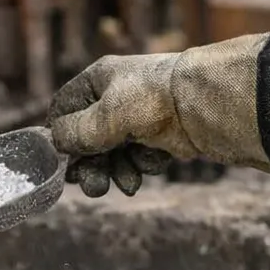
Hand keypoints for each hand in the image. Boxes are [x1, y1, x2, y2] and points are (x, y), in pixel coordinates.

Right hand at [49, 34, 269, 196]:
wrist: (214, 104)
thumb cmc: (155, 101)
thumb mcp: (106, 116)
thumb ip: (76, 133)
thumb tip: (55, 144)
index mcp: (99, 81)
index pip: (65, 110)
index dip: (61, 138)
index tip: (63, 166)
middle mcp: (118, 97)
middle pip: (90, 138)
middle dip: (92, 165)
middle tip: (95, 188)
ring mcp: (142, 117)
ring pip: (116, 152)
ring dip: (117, 170)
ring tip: (128, 183)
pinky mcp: (165, 135)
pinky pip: (142, 156)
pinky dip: (145, 164)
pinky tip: (156, 163)